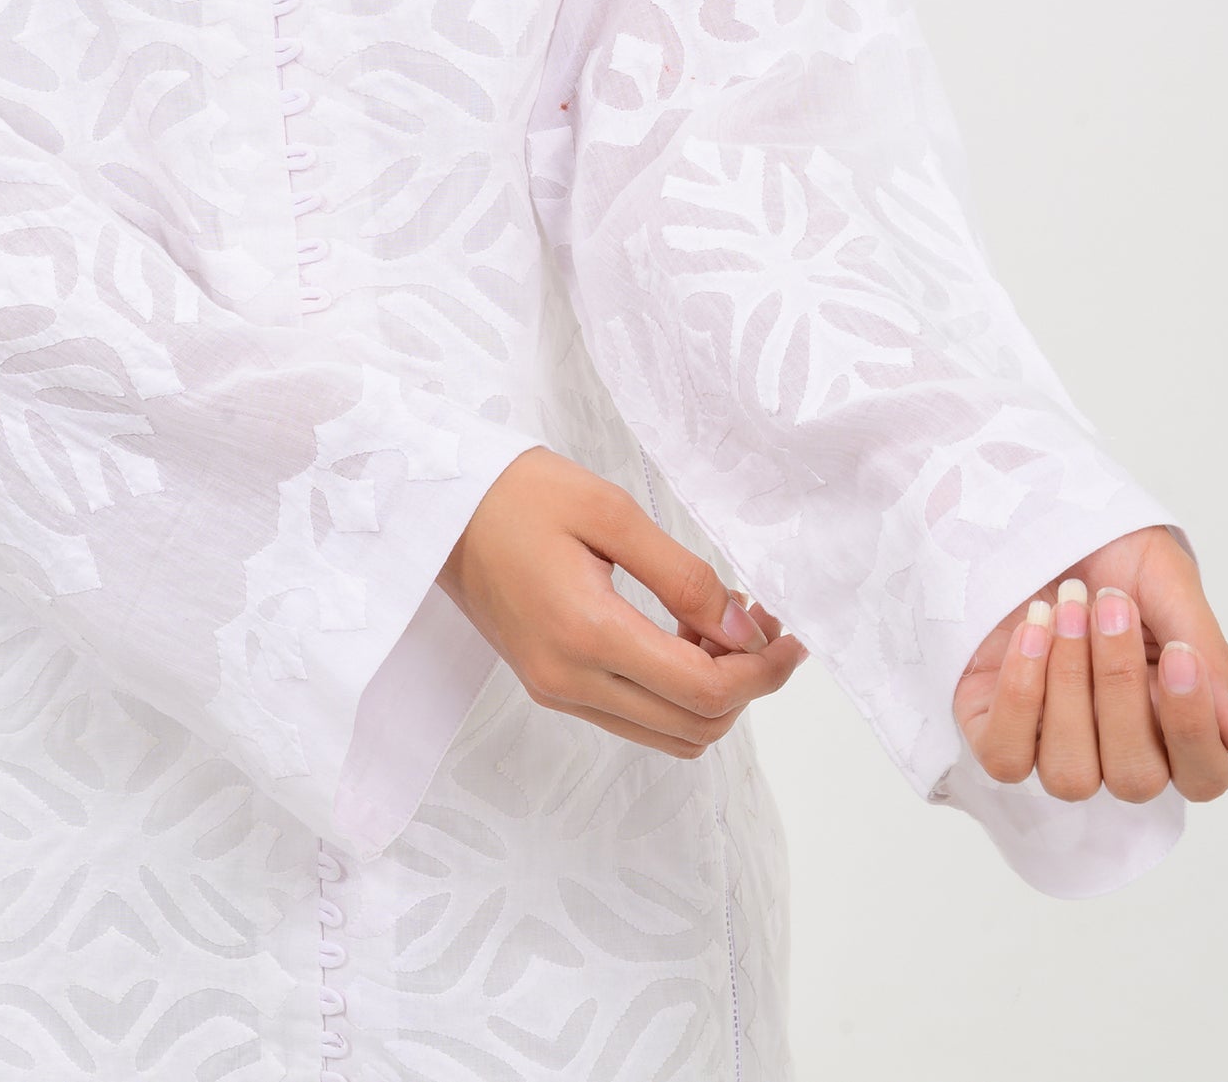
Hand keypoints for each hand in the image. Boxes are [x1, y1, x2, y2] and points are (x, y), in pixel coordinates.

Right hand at [438, 446, 808, 757]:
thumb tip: (742, 631)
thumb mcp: (610, 511)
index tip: (789, 634)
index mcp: (585, 635)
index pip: (703, 691)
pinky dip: (674, 691)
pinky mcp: (551, 686)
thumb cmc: (518, 493)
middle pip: (694, 727)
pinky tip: (681, 634)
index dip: (762, 672)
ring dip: (712, 693)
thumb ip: (683, 576)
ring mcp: (557, 692)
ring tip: (725, 625)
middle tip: (763, 622)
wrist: (438, 507)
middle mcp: (570, 682)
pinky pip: (635, 717)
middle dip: (746, 684)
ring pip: (667, 734)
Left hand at [954, 523, 1227, 802]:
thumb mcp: (1169, 585)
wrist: (1032, 511)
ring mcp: (1053, 747)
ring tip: (1065, 609)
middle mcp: (1117, 749)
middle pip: (1134, 778)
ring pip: (1071, 776)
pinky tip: (1030, 631)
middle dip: (1118, 687)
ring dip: (1068, 686)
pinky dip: (1020, 694)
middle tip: (1108, 607)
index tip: (1178, 656)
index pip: (1203, 775)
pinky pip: (1007, 757)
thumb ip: (1209, 659)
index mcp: (1173, 722)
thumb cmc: (1110, 554)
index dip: (1193, 728)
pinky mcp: (995, 730)